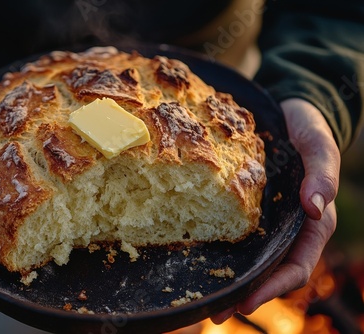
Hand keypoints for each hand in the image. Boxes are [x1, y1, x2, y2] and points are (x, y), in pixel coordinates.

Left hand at [211, 98, 339, 322]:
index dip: (273, 288)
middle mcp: (286, 228)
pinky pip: (234, 233)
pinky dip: (219, 248)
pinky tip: (195, 254)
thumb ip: (322, 172)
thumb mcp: (320, 146)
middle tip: (213, 312)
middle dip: (244, 294)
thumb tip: (316, 206)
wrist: (288, 113)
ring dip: (228, 279)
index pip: (295, 267)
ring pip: (249, 258)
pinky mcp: (247, 208)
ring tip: (199, 295)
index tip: (245, 302)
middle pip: (268, 271)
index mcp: (310, 223)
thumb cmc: (309, 131)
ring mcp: (265, 220)